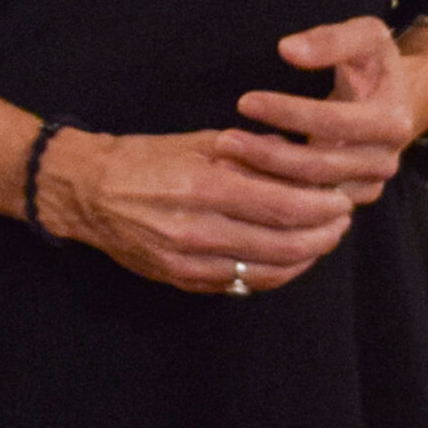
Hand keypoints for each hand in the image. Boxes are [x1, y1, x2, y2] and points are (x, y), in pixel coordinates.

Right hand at [38, 123, 355, 294]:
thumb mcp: (199, 142)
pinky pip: (242, 284)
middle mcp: (198, 229)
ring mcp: (189, 262)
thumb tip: (304, 159)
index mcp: (202, 186)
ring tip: (322, 239)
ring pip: (268, 271)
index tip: (341, 199)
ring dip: (304, 258)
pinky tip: (288, 259)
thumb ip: (252, 154)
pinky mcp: (182, 280)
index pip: (282, 206)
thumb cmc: (143, 158)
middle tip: (341, 220)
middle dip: (323, 234)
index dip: (321, 207)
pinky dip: (274, 274)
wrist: (86, 191)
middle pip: (283, 243)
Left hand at [221, 16, 427, 209]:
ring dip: (267, 180)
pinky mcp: (352, 198)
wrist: (397, 97)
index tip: (244, 101)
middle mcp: (385, 160)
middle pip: (321, 166)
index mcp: (392, 120)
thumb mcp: (365, 35)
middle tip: (224, 139)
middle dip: (269, 154)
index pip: (333, 122)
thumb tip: (288, 49)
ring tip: (224, 162)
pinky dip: (276, 194)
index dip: (288, 113)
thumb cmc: (373, 61)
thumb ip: (331, 40)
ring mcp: (370, 184)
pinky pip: (311, 207)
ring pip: (313, 194)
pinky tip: (243, 179)